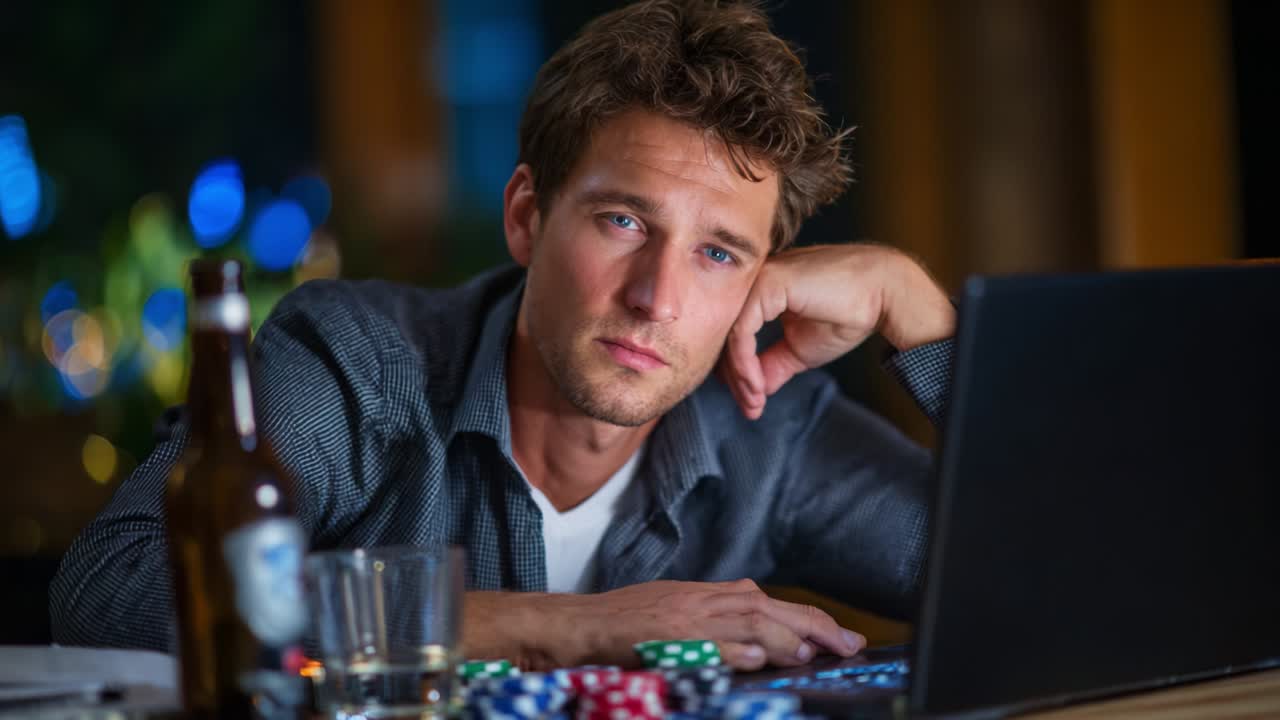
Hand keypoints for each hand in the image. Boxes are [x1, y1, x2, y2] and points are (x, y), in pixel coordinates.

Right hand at [539, 579, 864, 670]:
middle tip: (848, 643)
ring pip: (746, 617)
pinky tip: (757, 657)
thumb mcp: (673, 614)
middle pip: (767, 605)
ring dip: (784, 634)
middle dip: (812, 623)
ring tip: (815, 650)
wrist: (576, 624)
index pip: (765, 601)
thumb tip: (757, 646)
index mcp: (703, 595)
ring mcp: (684, 618)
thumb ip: (715, 625)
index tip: (836, 635)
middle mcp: (699, 600)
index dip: (805, 617)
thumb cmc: (621, 625)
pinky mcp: (665, 636)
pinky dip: (734, 647)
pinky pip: (706, 640)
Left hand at [720, 244, 954, 419]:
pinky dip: (745, 363)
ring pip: (731, 335)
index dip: (738, 372)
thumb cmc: (849, 313)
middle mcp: (755, 282)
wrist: (884, 295)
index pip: (734, 334)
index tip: (750, 403)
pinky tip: (757, 384)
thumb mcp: (800, 349)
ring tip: (755, 400)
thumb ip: (771, 364)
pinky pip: (742, 331)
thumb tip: (752, 389)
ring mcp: (759, 279)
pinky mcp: (768, 284)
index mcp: (761, 293)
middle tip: (750, 407)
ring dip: (740, 375)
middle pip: (727, 335)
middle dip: (736, 378)